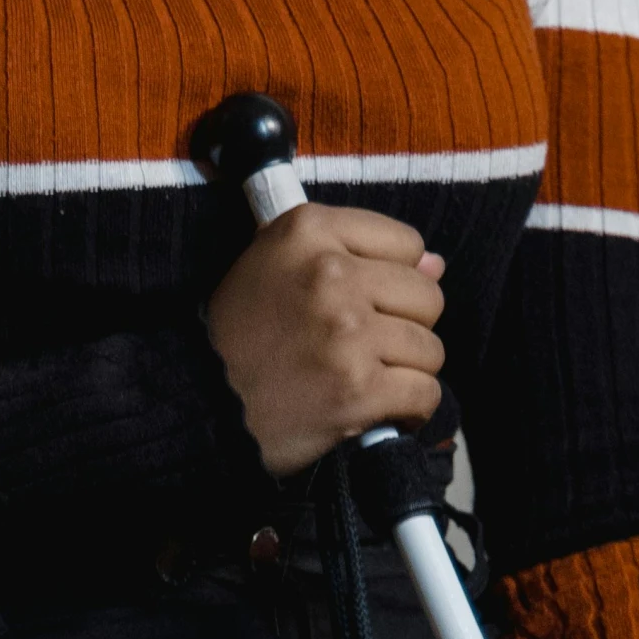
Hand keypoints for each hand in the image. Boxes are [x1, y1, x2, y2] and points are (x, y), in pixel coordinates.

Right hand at [204, 204, 445, 478]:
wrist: (202, 400)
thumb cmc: (242, 328)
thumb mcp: (279, 260)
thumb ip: (355, 249)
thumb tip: (436, 263)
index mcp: (309, 229)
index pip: (406, 243)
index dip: (395, 275)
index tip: (370, 297)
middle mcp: (332, 273)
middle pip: (426, 295)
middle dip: (405, 323)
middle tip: (368, 342)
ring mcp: (348, 333)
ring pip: (429, 348)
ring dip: (406, 369)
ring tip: (369, 375)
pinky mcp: (358, 390)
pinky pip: (424, 394)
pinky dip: (408, 408)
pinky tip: (379, 407)